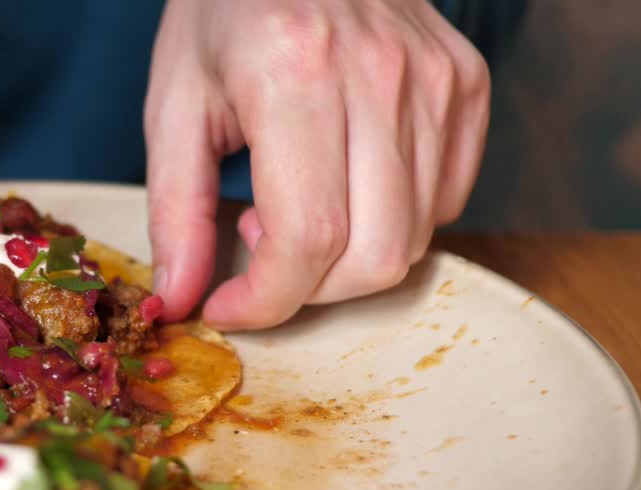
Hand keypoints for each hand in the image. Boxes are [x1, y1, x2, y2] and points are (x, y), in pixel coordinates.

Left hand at [144, 0, 489, 328]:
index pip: (309, 238)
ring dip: (346, 257)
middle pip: (375, 256)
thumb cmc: (223, 10)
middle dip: (310, 291)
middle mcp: (379, 75)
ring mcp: (435, 78)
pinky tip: (342, 182)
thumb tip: (182, 299)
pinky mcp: (466, 82)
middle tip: (260, 248)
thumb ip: (175, 211)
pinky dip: (391, 221)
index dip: (267, 301)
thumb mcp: (174, 104)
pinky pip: (446, 201)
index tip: (229, 308)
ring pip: (414, 238)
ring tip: (295, 200)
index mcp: (295, 75)